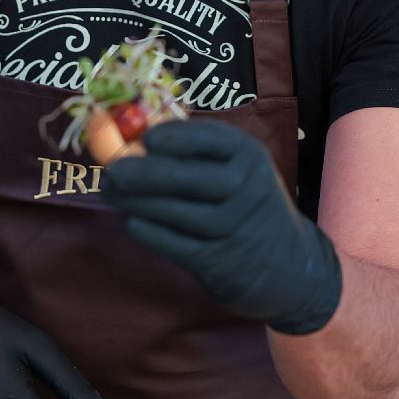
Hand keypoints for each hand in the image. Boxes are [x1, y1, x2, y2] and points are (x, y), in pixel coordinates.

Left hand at [102, 120, 341, 334]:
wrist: (288, 265)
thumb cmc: (246, 203)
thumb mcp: (236, 168)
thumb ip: (193, 151)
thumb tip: (132, 133)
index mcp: (248, 155)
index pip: (209, 138)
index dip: (173, 136)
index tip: (145, 138)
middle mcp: (245, 188)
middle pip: (184, 177)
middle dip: (140, 172)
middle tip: (110, 169)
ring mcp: (233, 227)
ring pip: (172, 211)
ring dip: (133, 201)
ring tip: (111, 191)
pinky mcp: (219, 262)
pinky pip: (172, 243)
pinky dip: (145, 230)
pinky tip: (131, 220)